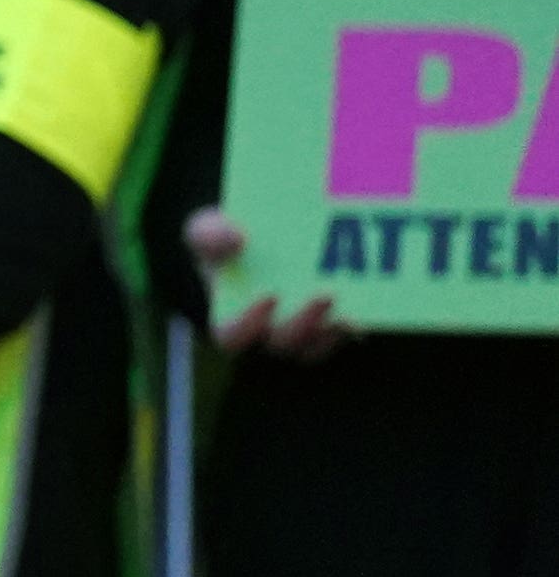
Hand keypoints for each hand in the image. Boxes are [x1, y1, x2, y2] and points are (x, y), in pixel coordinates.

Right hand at [193, 206, 352, 360]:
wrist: (257, 241)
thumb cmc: (225, 243)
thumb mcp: (206, 230)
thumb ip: (209, 234)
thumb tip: (236, 236)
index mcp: (230, 317)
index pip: (233, 336)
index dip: (250, 323)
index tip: (269, 294)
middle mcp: (266, 333)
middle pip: (285, 343)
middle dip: (306, 322)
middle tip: (326, 294)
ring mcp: (301, 332)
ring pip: (318, 346)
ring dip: (334, 330)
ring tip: (352, 307)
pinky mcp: (331, 324)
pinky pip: (345, 334)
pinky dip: (357, 323)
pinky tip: (370, 305)